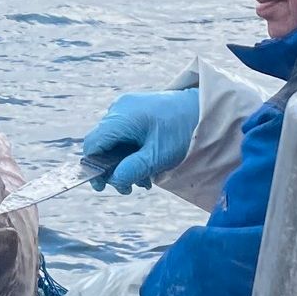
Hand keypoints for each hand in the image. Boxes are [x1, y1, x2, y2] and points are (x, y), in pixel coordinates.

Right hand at [83, 89, 199, 194]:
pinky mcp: (136, 110)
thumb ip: (132, 169)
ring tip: (144, 179)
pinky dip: (131, 151)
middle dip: (114, 169)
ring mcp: (127, 108)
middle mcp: (118, 109)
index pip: (92, 145)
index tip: (104, 186)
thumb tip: (113, 181)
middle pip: (102, 144)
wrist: (204, 109)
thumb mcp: (157, 156)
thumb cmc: (182, 130)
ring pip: (114, 141)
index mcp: (120, 118)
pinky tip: (146, 164)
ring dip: (124, 163)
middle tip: (130, 187)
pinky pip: (124, 134)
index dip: (93, 168)